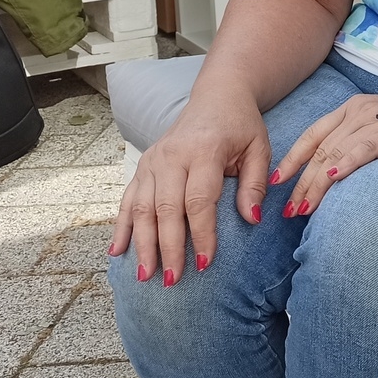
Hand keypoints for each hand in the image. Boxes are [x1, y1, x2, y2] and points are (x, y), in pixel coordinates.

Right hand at [111, 88, 272, 286]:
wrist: (217, 97)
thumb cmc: (241, 126)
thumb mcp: (259, 148)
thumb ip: (255, 183)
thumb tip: (253, 219)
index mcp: (204, 150)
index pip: (199, 199)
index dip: (201, 233)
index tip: (205, 263)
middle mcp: (172, 155)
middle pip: (165, 208)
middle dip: (168, 247)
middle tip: (172, 280)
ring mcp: (153, 160)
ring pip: (142, 207)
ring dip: (142, 243)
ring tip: (146, 275)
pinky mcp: (143, 165)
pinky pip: (129, 199)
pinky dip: (122, 226)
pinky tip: (117, 251)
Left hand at [274, 93, 377, 219]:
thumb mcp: (377, 126)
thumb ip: (354, 142)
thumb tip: (331, 174)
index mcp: (350, 109)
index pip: (312, 134)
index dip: (292, 159)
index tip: (277, 182)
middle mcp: (357, 110)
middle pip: (320, 149)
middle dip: (301, 181)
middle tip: (289, 210)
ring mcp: (375, 117)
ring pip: (336, 152)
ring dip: (317, 183)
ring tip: (305, 208)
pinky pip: (365, 148)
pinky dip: (347, 163)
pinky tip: (334, 178)